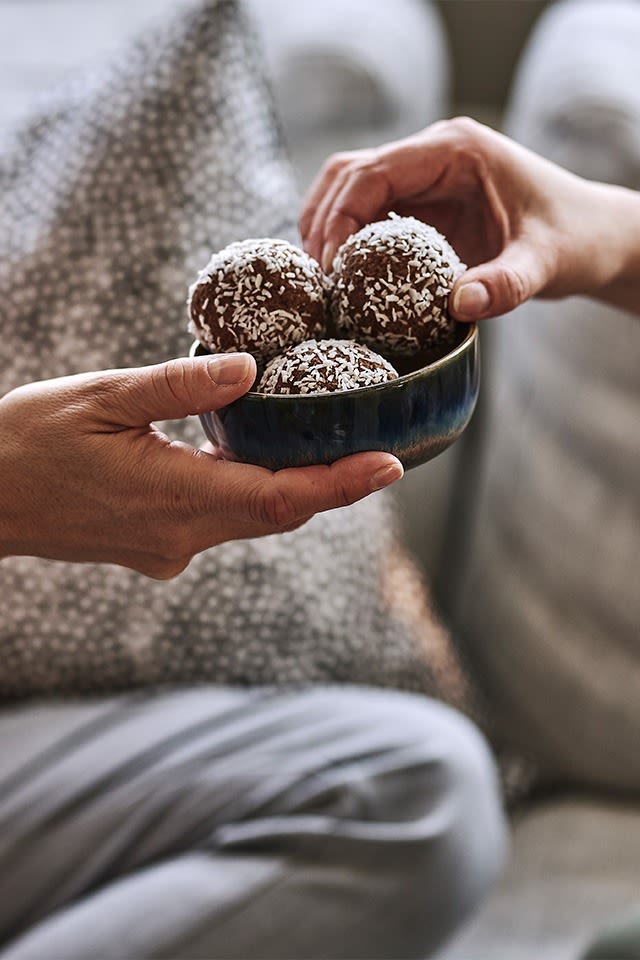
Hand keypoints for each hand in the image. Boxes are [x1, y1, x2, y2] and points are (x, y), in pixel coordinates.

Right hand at [0, 354, 402, 578]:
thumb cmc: (28, 441)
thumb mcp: (101, 398)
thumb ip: (178, 386)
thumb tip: (251, 372)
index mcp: (172, 496)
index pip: (279, 499)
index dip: (340, 485)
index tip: (389, 466)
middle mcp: (181, 535)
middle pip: (278, 513)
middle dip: (333, 484)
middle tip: (383, 447)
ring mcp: (169, 549)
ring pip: (253, 518)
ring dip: (296, 487)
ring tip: (338, 447)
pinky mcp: (157, 546)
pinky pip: (223, 520)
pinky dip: (253, 491)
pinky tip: (259, 457)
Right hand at [300, 116, 639, 317]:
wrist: (591, 237)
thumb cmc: (572, 241)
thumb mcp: (543, 265)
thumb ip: (505, 285)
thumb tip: (458, 305)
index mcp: (455, 150)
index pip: (374, 171)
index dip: (340, 215)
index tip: (328, 266)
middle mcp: (433, 155)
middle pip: (349, 173)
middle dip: (322, 221)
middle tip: (314, 278)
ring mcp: (425, 176)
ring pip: (351, 188)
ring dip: (327, 227)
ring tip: (319, 279)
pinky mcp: (424, 202)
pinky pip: (370, 211)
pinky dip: (347, 238)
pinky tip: (342, 276)